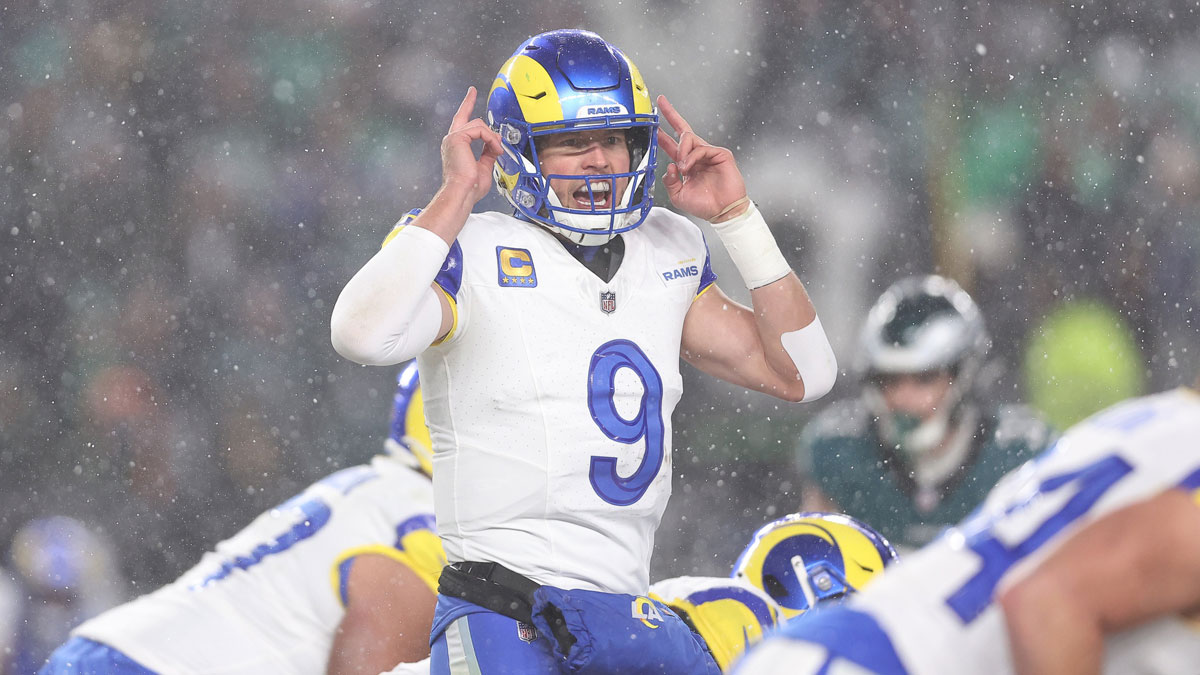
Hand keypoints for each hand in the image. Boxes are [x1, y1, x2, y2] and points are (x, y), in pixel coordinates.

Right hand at [440, 87, 503, 204]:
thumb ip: (488, 152)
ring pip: (479, 125)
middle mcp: (451, 139)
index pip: (462, 121)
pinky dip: (491, 140)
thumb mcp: (484, 166)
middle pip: (468, 117)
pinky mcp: (457, 138)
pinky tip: (495, 150)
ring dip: (492, 138)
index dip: (467, 105)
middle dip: (478, 115)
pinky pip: (481, 131)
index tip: (471, 93)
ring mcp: (453, 138)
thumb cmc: (470, 187)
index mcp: (456, 146)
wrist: (462, 192)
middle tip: (483, 114)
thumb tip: (495, 145)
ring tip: (497, 151)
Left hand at [656, 94, 747, 221]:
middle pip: (683, 130)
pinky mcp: (720, 154)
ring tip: (682, 167)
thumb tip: (669, 165)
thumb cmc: (705, 205)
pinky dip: (692, 157)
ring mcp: (709, 153)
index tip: (654, 123)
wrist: (722, 212)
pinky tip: (689, 167)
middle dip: (672, 114)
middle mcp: (697, 156)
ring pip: (689, 138)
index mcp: (686, 164)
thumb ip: (670, 181)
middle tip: (662, 103)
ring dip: (681, 150)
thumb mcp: (678, 195)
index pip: (672, 144)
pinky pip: (701, 148)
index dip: (662, 133)